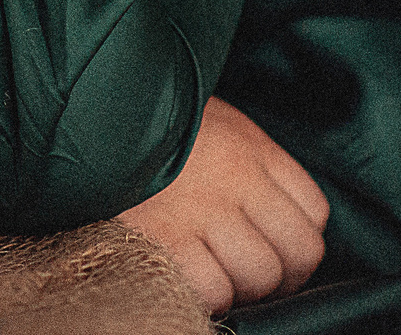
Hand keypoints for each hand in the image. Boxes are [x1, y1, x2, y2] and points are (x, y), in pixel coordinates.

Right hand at [117, 98, 328, 314]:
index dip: (294, 240)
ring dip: (239, 284)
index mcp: (250, 147)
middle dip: (277, 273)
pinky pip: (214, 288)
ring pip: (261, 276)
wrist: (88, 110)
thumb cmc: (151, 124)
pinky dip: (205, 291)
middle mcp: (235, 177)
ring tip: (208, 266)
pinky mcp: (165, 236)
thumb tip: (271, 225)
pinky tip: (183, 270)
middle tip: (244, 269)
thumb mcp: (212, 124)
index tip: (270, 245)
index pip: (313, 212)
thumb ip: (249, 165)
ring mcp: (202, 208)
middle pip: (299, 252)